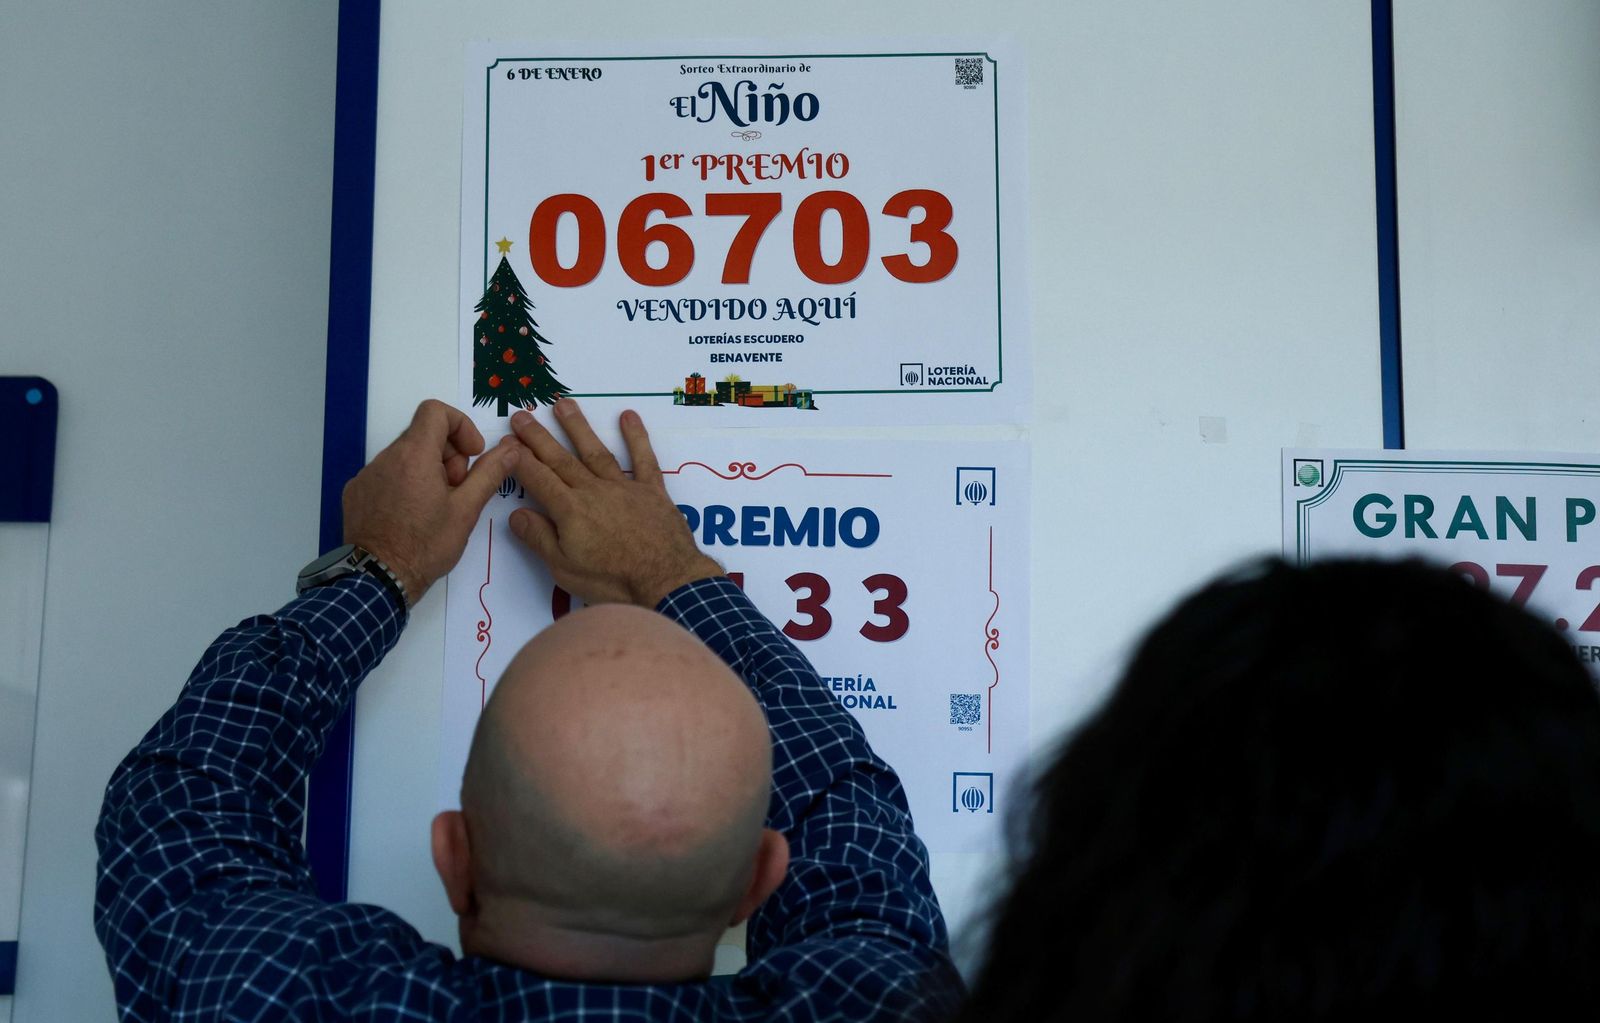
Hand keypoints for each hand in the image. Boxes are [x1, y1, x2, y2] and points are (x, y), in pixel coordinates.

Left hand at [342, 399, 519, 604]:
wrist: (379, 579)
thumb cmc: (425, 546)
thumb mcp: (466, 510)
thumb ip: (490, 473)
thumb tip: (511, 449)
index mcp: (414, 455)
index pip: (436, 411)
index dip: (460, 426)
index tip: (471, 455)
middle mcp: (385, 458)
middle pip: (422, 435)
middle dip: (447, 455)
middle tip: (457, 489)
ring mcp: (367, 475)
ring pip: (404, 457)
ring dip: (426, 471)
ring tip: (434, 507)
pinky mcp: (356, 493)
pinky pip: (385, 475)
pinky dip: (403, 485)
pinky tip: (411, 515)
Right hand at [505, 400, 721, 606]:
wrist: (666, 581)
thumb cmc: (613, 580)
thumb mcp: (565, 568)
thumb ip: (539, 538)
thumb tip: (515, 514)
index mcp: (570, 510)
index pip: (537, 478)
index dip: (519, 459)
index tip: (506, 441)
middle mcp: (594, 491)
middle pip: (561, 459)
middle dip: (539, 437)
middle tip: (521, 414)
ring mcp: (624, 488)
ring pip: (596, 452)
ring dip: (578, 428)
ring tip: (563, 404)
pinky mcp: (652, 491)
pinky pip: (644, 459)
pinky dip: (636, 437)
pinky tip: (628, 416)